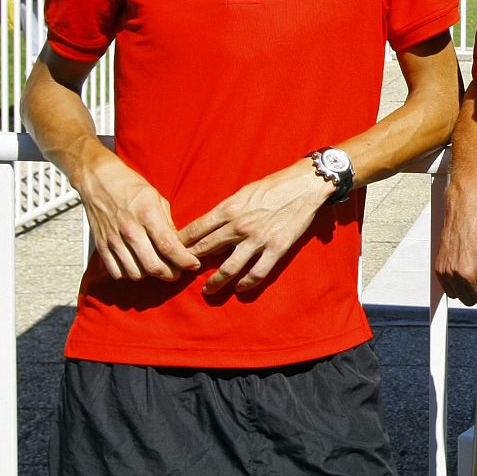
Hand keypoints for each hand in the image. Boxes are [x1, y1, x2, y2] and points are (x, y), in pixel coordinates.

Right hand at [75, 156, 199, 282]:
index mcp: (147, 214)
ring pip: (135, 273)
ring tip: (158, 267)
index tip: (193, 264)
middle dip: (170, 274)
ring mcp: (113, 239)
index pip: (168, 246)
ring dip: (150, 275)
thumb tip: (178, 245)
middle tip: (178, 272)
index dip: (184, 260)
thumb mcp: (157, 198)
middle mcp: (130, 229)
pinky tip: (137, 266)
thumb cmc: (131, 187)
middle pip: (153, 265)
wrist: (99, 180)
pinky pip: (116, 272)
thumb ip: (167, 223)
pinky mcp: (101, 245)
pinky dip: (129, 274)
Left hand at [178, 160, 331, 295]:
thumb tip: (213, 228)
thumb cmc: (274, 185)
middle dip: (190, 263)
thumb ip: (228, 210)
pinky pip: (257, 272)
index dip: (181, 242)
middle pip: (206, 249)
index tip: (171, 252)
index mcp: (229, 209)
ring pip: (229, 268)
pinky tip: (240, 288)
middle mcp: (239, 226)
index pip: (196, 229)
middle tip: (181, 273)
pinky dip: (247, 283)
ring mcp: (258, 239)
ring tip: (207, 290)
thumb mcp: (244, 192)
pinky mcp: (276, 248)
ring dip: (215, 282)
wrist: (305, 185)